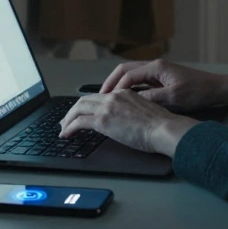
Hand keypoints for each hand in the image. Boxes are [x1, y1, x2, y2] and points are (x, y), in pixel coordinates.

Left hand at [58, 89, 198, 156]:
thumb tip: (121, 123)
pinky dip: (69, 127)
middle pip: (84, 100)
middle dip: (73, 111)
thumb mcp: (143, 113)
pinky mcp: (103, 120)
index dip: (87, 105)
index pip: (99, 97)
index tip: (81, 113)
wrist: (164, 129)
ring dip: (68, 119)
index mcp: (124, 93)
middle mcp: (114, 97)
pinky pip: (79, 122)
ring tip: (63, 129)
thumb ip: (129, 113)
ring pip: (78, 108)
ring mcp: (107, 107)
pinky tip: (66, 134)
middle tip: (66, 120)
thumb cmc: (161, 127)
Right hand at [99, 59, 224, 110]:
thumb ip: (152, 98)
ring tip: (109, 98)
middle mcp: (155, 66)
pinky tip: (126, 99)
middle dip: (112, 82)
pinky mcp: (162, 79)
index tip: (106, 99)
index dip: (115, 87)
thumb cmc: (198, 91)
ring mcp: (159, 72)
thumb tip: (132, 101)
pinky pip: (141, 81)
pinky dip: (130, 88)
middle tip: (101, 96)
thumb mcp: (174, 97)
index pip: (128, 74)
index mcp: (156, 67)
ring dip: (120, 84)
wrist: (216, 88)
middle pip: (126, 70)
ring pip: (132, 75)